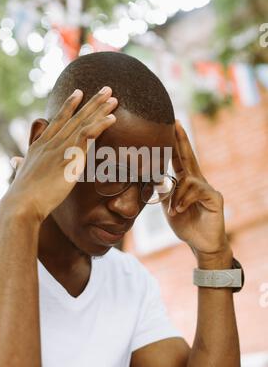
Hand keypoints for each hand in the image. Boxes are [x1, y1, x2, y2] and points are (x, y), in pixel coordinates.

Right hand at [3, 87, 117, 221]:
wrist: (22, 204)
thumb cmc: (21, 194)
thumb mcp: (21, 174)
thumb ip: (20, 165)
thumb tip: (14, 161)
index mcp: (39, 145)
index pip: (58, 120)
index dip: (69, 106)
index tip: (79, 93)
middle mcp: (50, 142)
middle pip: (75, 117)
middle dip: (92, 102)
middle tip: (106, 89)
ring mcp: (60, 147)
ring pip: (83, 122)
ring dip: (99, 109)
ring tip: (113, 96)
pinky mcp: (70, 156)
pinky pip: (88, 135)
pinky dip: (100, 125)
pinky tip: (112, 118)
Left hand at [162, 120, 231, 265]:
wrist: (201, 244)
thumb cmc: (186, 224)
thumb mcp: (169, 205)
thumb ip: (163, 191)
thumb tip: (151, 178)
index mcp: (186, 181)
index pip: (179, 158)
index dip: (175, 143)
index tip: (171, 125)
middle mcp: (198, 180)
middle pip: (188, 157)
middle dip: (182, 139)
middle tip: (176, 122)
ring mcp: (207, 188)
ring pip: (187, 179)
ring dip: (177, 195)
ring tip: (174, 210)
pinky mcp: (214, 197)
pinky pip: (195, 191)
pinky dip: (184, 200)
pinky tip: (179, 210)